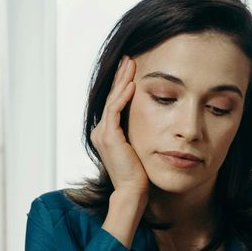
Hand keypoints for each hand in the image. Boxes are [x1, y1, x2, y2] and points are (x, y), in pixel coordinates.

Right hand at [91, 56, 148, 246]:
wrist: (133, 191)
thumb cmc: (139, 173)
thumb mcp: (138, 146)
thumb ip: (138, 132)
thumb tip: (151, 118)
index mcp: (106, 133)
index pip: (113, 102)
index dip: (121, 84)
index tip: (131, 69)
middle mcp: (100, 131)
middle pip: (110, 96)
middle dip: (120, 76)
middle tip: (129, 58)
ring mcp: (102, 133)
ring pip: (112, 99)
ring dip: (122, 80)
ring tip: (130, 65)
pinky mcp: (109, 137)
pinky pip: (115, 110)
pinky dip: (123, 96)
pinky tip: (132, 84)